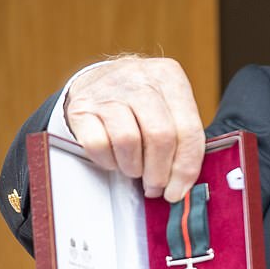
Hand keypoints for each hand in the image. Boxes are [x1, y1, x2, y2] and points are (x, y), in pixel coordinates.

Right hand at [64, 55, 204, 201]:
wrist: (98, 83)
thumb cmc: (143, 107)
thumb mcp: (170, 110)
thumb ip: (184, 141)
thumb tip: (182, 186)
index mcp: (169, 77)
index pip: (188, 130)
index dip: (185, 168)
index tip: (178, 191)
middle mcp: (139, 78)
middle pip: (160, 136)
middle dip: (159, 173)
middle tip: (155, 187)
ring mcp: (107, 90)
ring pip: (128, 141)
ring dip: (133, 168)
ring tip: (134, 169)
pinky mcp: (81, 107)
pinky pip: (98, 146)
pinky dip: (108, 161)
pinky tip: (114, 158)